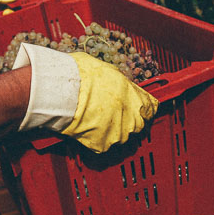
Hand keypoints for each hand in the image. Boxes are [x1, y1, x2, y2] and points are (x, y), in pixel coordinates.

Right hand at [13, 44, 158, 152]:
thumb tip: (116, 82)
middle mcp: (131, 117)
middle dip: (127, 119)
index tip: (137, 107)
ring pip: (121, 136)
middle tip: (111, 114)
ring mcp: (118, 133)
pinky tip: (87, 129)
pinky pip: (103, 144)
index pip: (151, 106)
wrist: (62, 91)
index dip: (143, 106)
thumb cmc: (81, 75)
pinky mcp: (103, 145)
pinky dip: (95, 139)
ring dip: (112, 130)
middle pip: (138, 124)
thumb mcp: (107, 70)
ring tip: (96, 121)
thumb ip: (118, 81)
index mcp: (134, 97)